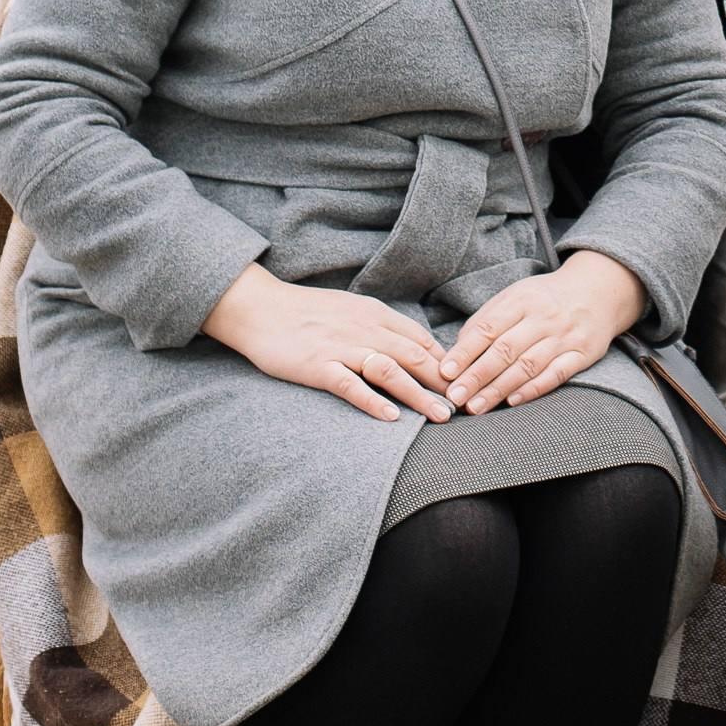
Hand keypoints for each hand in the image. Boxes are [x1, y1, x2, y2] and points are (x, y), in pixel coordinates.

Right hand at [203, 265, 449, 422]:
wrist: (260, 308)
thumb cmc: (307, 312)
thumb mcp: (351, 310)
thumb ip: (380, 326)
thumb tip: (412, 346)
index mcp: (374, 314)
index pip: (421, 339)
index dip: (446, 363)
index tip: (465, 383)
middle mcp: (364, 329)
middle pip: (414, 356)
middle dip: (443, 382)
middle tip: (465, 406)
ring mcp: (341, 347)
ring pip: (390, 371)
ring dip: (418, 395)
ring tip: (439, 416)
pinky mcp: (317, 365)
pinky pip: (350, 385)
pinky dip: (372, 401)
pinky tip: (391, 418)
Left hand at [444, 251, 646, 412]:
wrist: (601, 289)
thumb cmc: (548, 297)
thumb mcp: (517, 294)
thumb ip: (488, 318)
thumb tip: (459, 348)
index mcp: (523, 299)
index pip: (488, 327)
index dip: (465, 351)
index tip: (445, 372)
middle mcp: (544, 317)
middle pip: (505, 350)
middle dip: (477, 376)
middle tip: (454, 397)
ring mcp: (565, 336)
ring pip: (528, 366)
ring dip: (499, 389)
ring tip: (476, 407)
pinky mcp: (583, 353)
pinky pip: (556, 374)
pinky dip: (534, 389)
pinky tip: (512, 401)